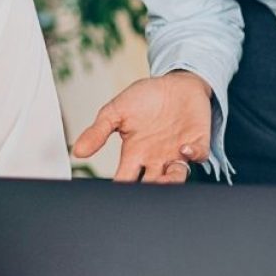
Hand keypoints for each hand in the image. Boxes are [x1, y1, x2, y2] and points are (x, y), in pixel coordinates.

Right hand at [72, 72, 212, 183]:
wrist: (175, 82)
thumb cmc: (145, 97)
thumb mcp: (116, 111)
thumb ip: (98, 131)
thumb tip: (77, 150)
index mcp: (134, 154)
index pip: (124, 182)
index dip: (119, 191)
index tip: (114, 193)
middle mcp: (156, 158)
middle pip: (151, 187)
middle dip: (148, 192)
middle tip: (143, 189)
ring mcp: (177, 151)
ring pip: (175, 177)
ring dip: (171, 181)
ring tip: (164, 177)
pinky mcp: (197, 140)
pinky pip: (198, 155)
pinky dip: (194, 156)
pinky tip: (184, 149)